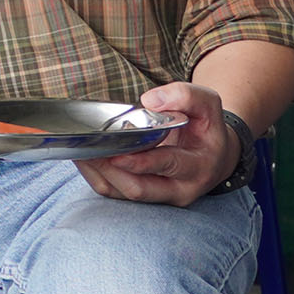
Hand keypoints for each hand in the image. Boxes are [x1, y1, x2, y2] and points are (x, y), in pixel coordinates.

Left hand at [79, 81, 243, 206]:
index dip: (141, 162)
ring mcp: (160, 196)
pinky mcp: (143, 195)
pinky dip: (95, 175)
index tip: (116, 154)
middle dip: (110, 170)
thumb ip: (184, 96)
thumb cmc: (205, 128)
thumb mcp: (207, 105)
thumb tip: (149, 101)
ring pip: (121, 192)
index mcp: (199, 166)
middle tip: (88, 149)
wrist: (213, 156)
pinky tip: (83, 156)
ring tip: (80, 150)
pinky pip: (113, 191)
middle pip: (138, 188)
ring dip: (97, 172)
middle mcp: (180, 189)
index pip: (168, 166)